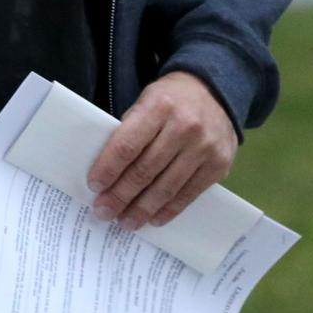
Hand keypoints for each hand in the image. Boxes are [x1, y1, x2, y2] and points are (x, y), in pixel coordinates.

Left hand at [85, 72, 237, 230]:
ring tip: (125, 221)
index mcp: (159, 106)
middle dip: (121, 195)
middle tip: (104, 211)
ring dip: (142, 209)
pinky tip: (153, 218)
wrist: (215, 91)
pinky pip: (189, 194)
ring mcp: (204, 148)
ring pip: (166, 187)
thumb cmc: (171, 99)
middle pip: (145, 170)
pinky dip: (169, 210)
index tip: (94, 187)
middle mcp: (184, 127)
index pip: (127, 145)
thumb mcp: (146, 100)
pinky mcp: (218, 165)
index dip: (108, 169)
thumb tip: (108, 169)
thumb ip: (131, 129)